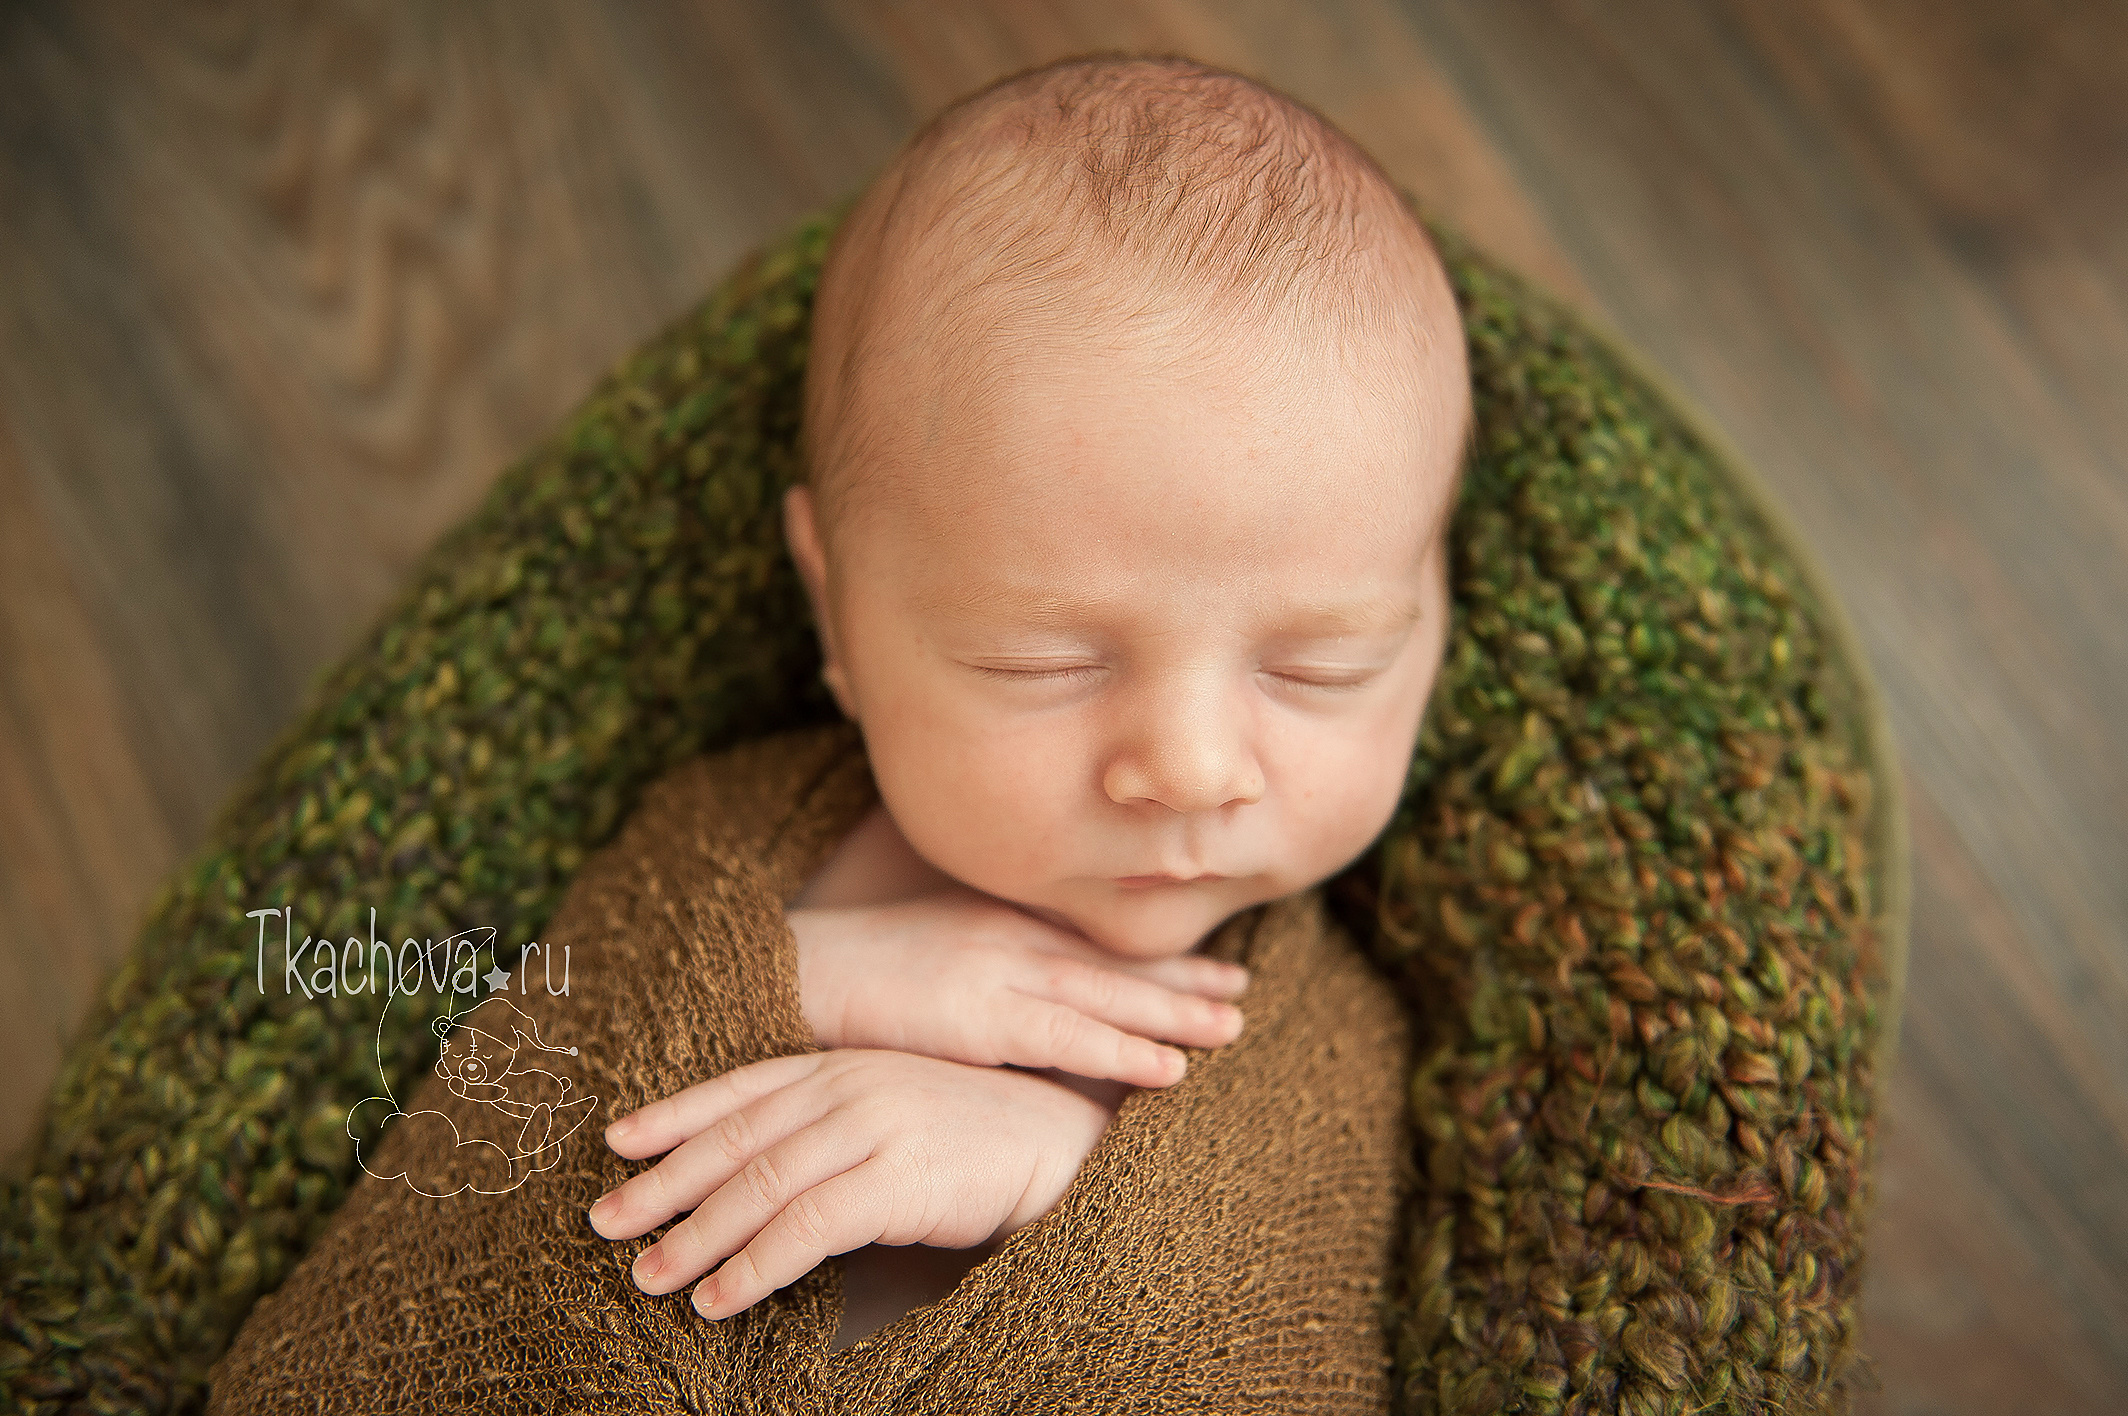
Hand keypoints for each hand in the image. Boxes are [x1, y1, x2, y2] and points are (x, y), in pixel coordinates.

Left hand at [586, 1048, 1110, 1317]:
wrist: (1066, 1141)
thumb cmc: (980, 1137)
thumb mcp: (894, 1114)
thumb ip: (831, 1129)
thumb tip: (757, 1180)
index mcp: (843, 1063)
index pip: (739, 1086)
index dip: (674, 1113)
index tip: (617, 1141)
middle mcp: (849, 1086)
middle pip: (734, 1138)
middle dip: (663, 1184)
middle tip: (603, 1222)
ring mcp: (873, 1125)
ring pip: (759, 1185)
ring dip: (696, 1237)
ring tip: (649, 1278)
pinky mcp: (898, 1177)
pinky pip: (805, 1228)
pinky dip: (753, 1266)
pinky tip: (719, 1298)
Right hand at [790, 884, 1249, 1088]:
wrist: (792, 971)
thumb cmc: (855, 972)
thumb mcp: (933, 955)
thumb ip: (986, 968)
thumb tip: (1028, 1000)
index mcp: (1001, 922)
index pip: (1099, 943)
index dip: (1160, 960)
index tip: (1218, 968)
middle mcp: (1011, 938)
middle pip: (1115, 962)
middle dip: (1184, 981)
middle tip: (1244, 994)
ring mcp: (998, 973)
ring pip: (1106, 997)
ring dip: (1172, 1015)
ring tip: (1231, 1030)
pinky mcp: (977, 1016)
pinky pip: (1066, 1039)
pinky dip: (1122, 1052)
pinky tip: (1169, 1071)